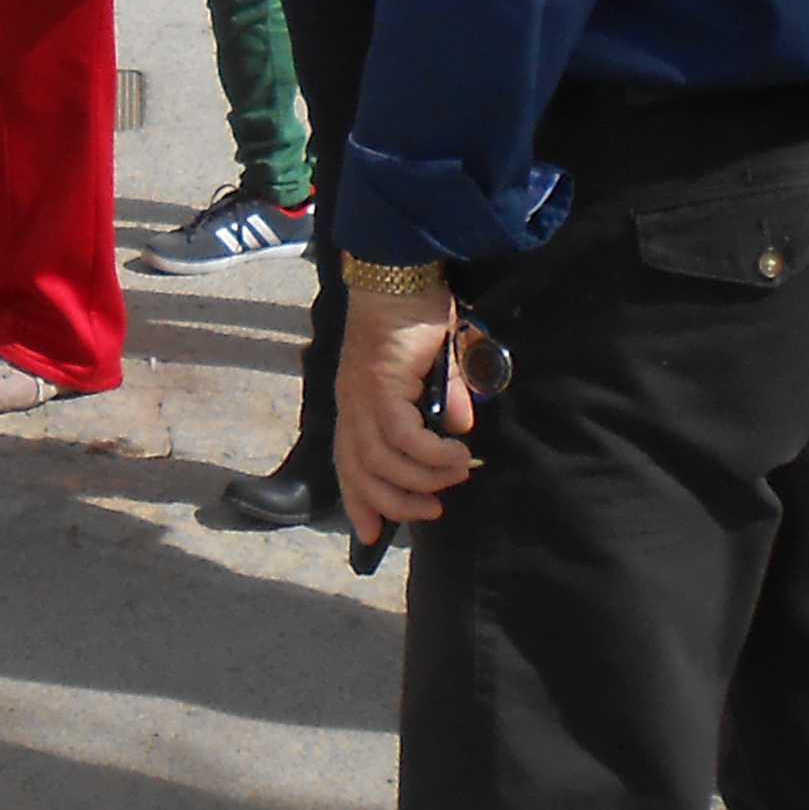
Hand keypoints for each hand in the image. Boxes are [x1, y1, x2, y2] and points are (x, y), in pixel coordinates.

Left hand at [336, 295, 478, 547]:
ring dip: (421, 477)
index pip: (347, 463)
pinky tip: (455, 452)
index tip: (370, 536)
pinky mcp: (379, 383)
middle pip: (359, 472)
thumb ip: (443, 402)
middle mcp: (352, 403)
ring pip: (381, 459)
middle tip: (432, 511)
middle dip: (395, 502)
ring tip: (456, 475)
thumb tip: (460, 430)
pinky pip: (400, 434)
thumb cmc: (416, 317)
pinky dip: (427, 451)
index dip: (358, 501)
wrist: (403, 273)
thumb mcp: (435, 369)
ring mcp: (361, 394)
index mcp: (357, 403)